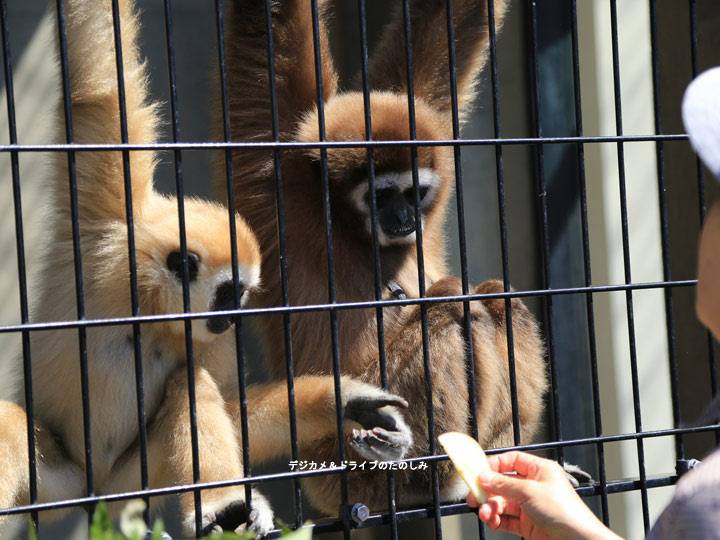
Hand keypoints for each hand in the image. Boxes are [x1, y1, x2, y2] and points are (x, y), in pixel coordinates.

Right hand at [466, 451, 622, 539]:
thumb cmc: (565, 512)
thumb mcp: (530, 492)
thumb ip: (504, 484)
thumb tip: (484, 477)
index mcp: (540, 471)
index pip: (512, 461)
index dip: (494, 465)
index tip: (478, 473)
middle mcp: (534, 486)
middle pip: (503, 484)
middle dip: (488, 491)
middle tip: (473, 497)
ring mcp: (530, 506)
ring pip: (502, 503)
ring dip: (490, 508)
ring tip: (484, 514)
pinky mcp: (528, 524)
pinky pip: (507, 519)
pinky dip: (497, 520)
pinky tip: (492, 522)